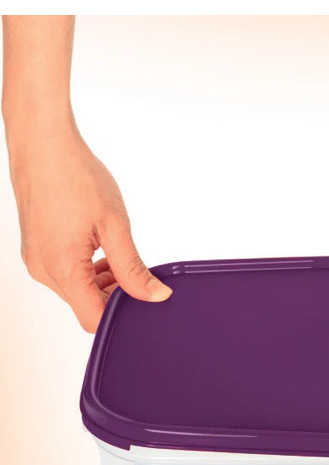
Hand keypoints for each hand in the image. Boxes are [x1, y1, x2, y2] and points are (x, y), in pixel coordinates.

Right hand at [7, 122, 171, 331]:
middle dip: (117, 296)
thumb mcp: (115, 226)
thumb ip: (134, 268)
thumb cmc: (74, 176)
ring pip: (78, 291)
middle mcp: (43, 270)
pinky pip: (68, 274)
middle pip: (87, 306)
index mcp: (61, 268)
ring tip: (122, 255)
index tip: (146, 300)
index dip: (123, 315)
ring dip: (105, 283)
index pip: (94, 319)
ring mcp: (38, 261)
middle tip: (140, 273)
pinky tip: (105, 251)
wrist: (43, 145)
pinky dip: (90, 271)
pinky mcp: (38, 250)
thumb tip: (154, 295)